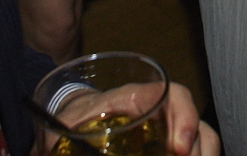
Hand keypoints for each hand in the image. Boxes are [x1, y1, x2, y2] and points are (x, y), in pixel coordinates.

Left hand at [30, 82, 217, 155]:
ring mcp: (167, 135)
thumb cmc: (68, 122)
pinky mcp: (168, 150)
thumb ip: (58, 139)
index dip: (185, 118)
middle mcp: (160, 115)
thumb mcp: (63, 128)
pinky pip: (195, 154)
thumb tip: (43, 151)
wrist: (69, 126)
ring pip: (203, 144)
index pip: (175, 96)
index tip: (177, 149)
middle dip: (197, 152)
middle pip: (198, 128)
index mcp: (137, 99)